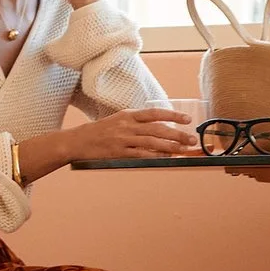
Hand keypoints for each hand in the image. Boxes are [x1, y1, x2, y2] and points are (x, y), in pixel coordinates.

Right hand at [70, 107, 201, 160]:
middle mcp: (127, 125)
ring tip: (184, 149)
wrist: (78, 141)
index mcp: (128, 115)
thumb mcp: (117, 120)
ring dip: (171, 146)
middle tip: (191, 139)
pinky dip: (155, 155)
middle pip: (157, 128)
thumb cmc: (99, 131)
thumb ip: (136, 122)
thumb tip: (158, 127)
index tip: (187, 119)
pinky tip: (166, 157)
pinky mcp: (119, 152)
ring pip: (152, 141)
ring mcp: (123, 139)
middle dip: (177, 134)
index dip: (172, 115)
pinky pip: (141, 154)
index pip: (154, 113)